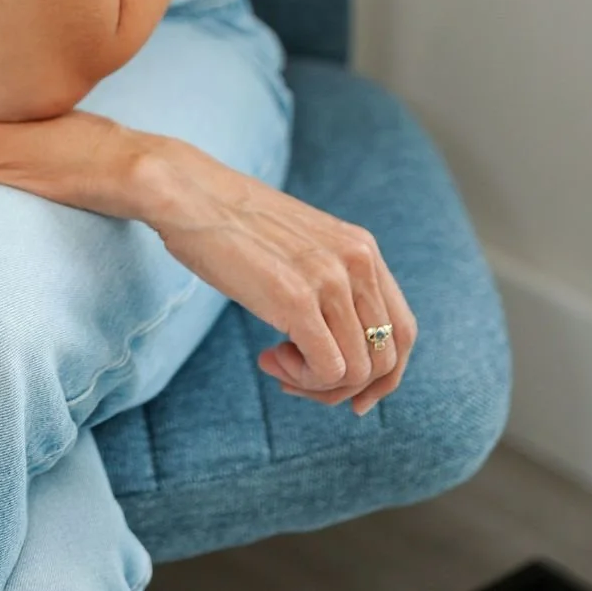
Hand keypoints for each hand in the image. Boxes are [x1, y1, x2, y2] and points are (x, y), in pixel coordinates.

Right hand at [133, 136, 417, 415]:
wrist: (188, 195)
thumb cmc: (232, 224)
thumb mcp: (303, 245)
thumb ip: (332, 281)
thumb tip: (345, 346)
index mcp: (362, 247)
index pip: (403, 330)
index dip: (383, 375)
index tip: (350, 395)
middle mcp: (356, 261)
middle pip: (385, 358)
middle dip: (346, 388)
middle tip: (299, 380)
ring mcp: (329, 279)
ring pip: (357, 371)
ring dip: (317, 384)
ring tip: (276, 362)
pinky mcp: (296, 299)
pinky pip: (327, 370)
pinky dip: (302, 379)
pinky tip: (269, 358)